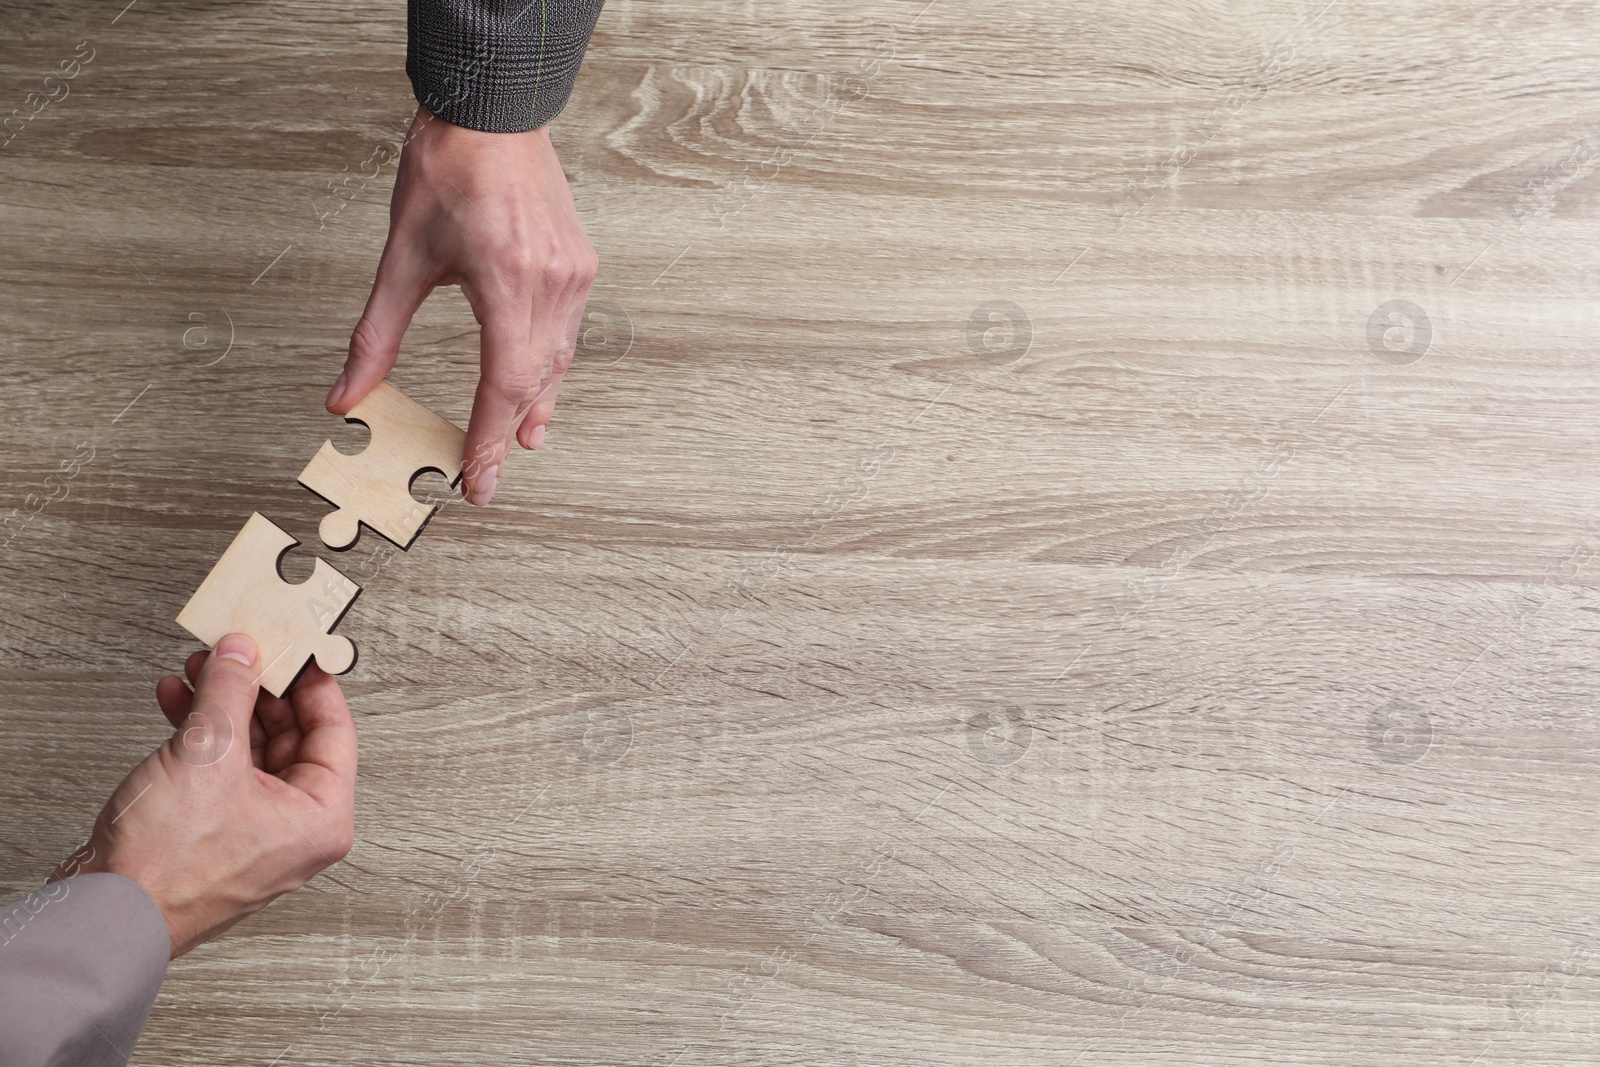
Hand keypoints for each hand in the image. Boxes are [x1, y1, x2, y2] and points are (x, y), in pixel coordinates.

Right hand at [65, 634, 356, 956]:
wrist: (104, 916)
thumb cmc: (166, 868)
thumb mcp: (208, 754)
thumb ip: (230, 692)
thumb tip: (243, 653)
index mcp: (323, 818)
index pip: (335, 729)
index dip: (312, 681)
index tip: (296, 647)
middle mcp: (296, 831)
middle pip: (292, 736)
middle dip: (257, 689)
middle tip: (238, 653)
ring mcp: (255, 835)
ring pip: (251, 751)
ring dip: (224, 707)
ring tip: (199, 671)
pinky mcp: (214, 835)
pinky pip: (221, 773)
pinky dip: (201, 737)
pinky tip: (177, 704)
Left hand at [329, 108, 598, 505]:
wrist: (493, 115)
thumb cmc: (449, 170)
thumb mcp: (400, 258)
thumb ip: (374, 336)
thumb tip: (346, 394)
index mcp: (506, 282)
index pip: (503, 386)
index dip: (488, 441)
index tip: (477, 482)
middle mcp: (550, 284)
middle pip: (533, 384)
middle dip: (507, 437)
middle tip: (487, 477)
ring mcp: (573, 276)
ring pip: (557, 362)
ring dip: (535, 406)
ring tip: (520, 442)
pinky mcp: (581, 266)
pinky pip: (568, 334)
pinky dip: (550, 366)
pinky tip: (537, 383)